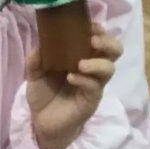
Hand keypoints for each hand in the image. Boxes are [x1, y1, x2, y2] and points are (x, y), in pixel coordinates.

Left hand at [25, 29, 120, 148]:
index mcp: (82, 57)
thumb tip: (39, 45)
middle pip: (115, 51)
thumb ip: (35, 59)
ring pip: (110, 69)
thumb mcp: (35, 74)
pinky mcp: (91, 100)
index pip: (100, 39)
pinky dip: (84, 80)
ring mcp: (94, 85)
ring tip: (80, 64)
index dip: (99, 30)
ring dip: (97, 63)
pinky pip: (95, 87)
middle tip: (92, 41)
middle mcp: (92, 69)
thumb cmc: (44, 95)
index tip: (90, 25)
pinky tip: (71, 78)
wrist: (42, 123)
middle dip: (108, 42)